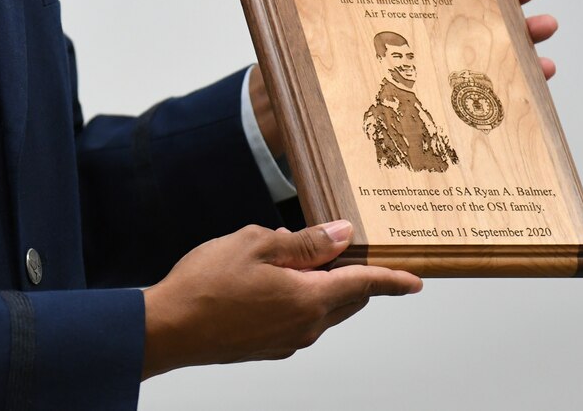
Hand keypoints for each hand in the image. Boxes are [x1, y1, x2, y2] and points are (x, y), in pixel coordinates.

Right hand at [142, 220, 421, 378]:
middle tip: (340, 250)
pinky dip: (301, 300)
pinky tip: (271, 282)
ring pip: (324, 310)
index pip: (365, 284)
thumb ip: (306, 242)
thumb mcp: (257, 245)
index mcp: (309, 298)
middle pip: (348, 298)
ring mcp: (287, 341)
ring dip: (322, 286)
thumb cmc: (206, 284)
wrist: (168, 329)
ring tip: (289, 259)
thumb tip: (340, 235)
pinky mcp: (269, 348)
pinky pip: (300, 320)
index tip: (415, 281)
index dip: (393, 280)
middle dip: (354, 276)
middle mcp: (305, 326)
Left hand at [250, 0, 558, 153]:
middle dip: (520, 29)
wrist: (282, 107)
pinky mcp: (414, 122)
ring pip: (483, 77)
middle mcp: (425, 54)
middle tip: (541, 24)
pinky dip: (492, 112)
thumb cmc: (311, 51)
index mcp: (414, 22)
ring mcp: (423, 88)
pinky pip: (459, 118)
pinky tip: (514, 110)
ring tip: (542, 63)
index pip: (466, 1)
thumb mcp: (341, 3)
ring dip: (519, 70)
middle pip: (485, 38)